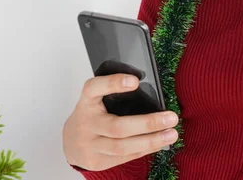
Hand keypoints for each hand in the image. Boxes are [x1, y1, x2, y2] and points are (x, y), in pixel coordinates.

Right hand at [62, 73, 178, 170]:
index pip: (95, 88)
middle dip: (148, 123)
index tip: (135, 81)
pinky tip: (159, 143)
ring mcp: (90, 144)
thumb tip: (152, 96)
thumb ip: (113, 94)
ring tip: (172, 134)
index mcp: (86, 101)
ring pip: (123, 147)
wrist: (70, 141)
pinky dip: (145, 149)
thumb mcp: (95, 99)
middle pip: (117, 126)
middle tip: (171, 117)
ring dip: (152, 141)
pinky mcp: (97, 160)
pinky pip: (125, 157)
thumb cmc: (91, 114)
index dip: (113, 83)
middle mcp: (86, 123)